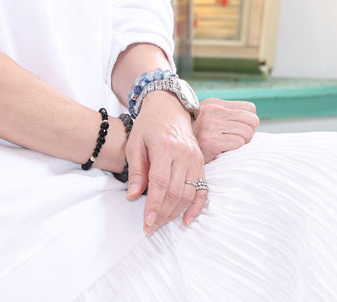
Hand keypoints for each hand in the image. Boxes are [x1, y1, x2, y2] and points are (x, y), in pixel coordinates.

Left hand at [125, 91, 206, 233]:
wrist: (169, 107)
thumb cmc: (149, 125)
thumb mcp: (135, 143)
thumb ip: (136, 171)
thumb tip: (133, 196)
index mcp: (164, 147)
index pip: (161, 182)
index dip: (155, 205)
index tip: (147, 222)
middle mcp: (183, 154)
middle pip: (176, 191)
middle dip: (163, 214)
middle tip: (150, 228)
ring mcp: (195, 158)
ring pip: (189, 193)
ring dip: (175, 212)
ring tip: (161, 223)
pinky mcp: (201, 162)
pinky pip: (203, 188)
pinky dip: (196, 206)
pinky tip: (187, 219)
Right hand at [191, 97, 258, 162]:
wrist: (174, 149)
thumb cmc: (195, 137)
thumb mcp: (207, 119)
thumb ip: (226, 116)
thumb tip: (252, 122)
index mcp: (214, 103)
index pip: (250, 108)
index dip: (248, 122)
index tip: (237, 131)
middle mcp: (213, 110)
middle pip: (253, 120)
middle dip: (248, 133)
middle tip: (234, 140)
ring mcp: (211, 125)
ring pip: (248, 132)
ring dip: (241, 142)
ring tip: (227, 145)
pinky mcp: (211, 140)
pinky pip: (239, 142)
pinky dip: (234, 149)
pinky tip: (222, 150)